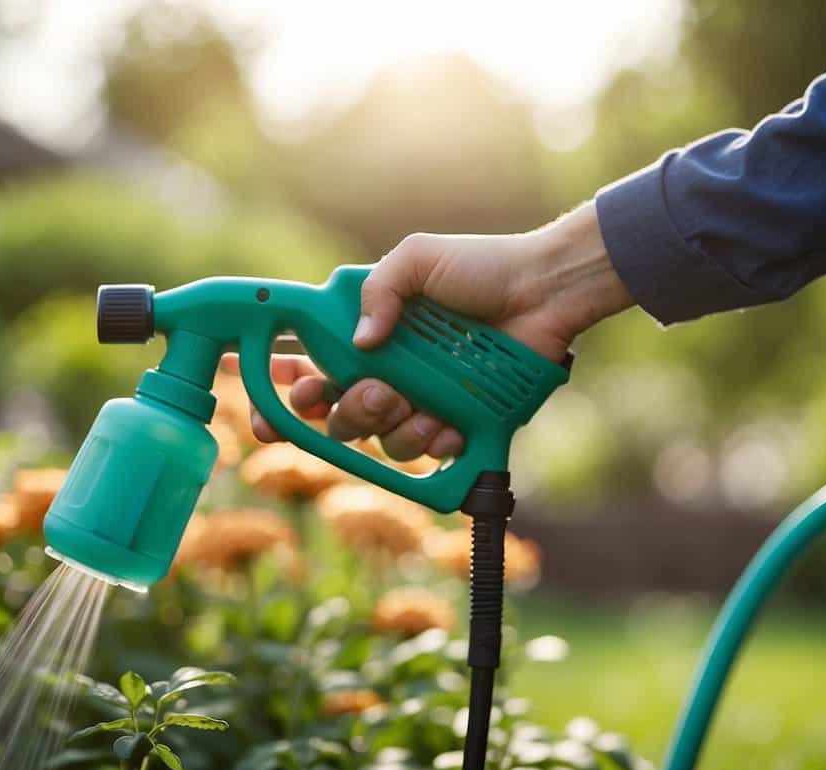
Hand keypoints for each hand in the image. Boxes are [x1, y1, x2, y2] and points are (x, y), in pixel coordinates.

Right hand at [233, 201, 633, 459]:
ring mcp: (424, 401)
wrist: (545, 291)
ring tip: (418, 402)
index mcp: (369, 336)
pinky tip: (449, 422)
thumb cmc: (483, 267)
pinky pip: (430, 453)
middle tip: (376, 391)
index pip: (310, 367)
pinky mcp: (458, 423)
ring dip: (393, 426)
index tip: (281, 399)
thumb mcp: (418, 258)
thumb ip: (377, 289)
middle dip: (347, 412)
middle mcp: (390, 373)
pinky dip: (434, 441)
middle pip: (341, 416)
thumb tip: (359, 343)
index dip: (287, 388)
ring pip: (383, 440)